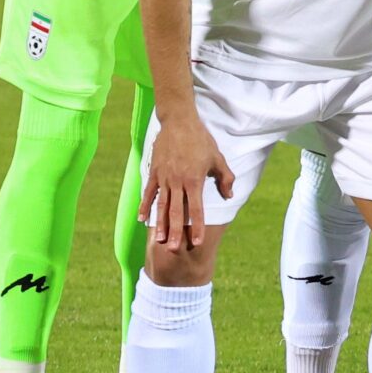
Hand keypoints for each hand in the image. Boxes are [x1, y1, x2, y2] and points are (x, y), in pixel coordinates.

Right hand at [142, 117, 231, 249]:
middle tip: (175, 250)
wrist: (179, 122)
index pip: (196, 209)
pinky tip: (142, 220)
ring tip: (160, 241)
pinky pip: (148, 193)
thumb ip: (225, 178)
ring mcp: (164, 178)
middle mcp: (177, 182)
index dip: (197, 227)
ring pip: (161, 206)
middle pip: (176, 212)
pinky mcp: (154, 173)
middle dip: (176, 232)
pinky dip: (145, 207)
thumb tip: (229, 196)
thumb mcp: (218, 158)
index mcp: (194, 180)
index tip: (197, 242)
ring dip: (160, 225)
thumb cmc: (201, 140)